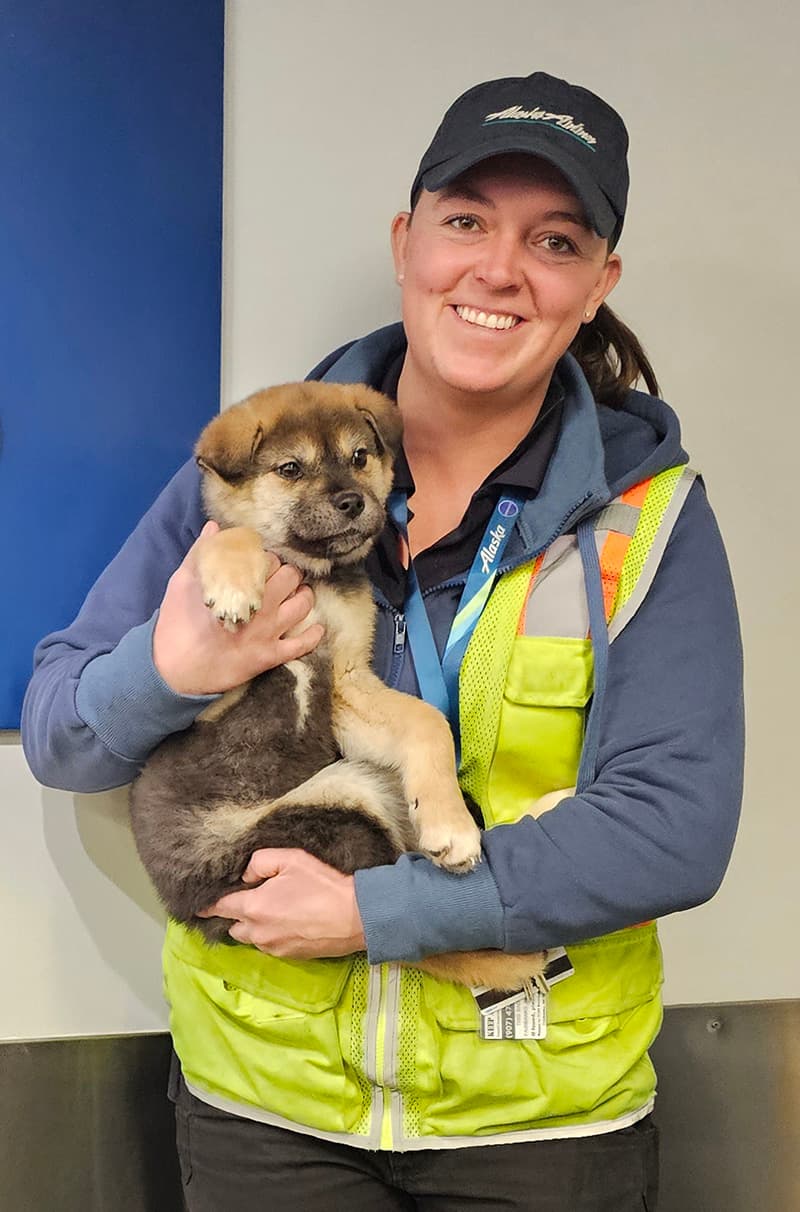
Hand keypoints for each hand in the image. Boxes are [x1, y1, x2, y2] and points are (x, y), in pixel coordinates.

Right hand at [153, 522, 324, 694]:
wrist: (175, 671)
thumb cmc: (176, 625)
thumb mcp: (181, 583)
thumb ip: (200, 553)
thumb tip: (215, 527)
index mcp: (241, 585)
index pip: (268, 560)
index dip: (267, 559)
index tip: (262, 563)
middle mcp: (261, 605)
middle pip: (290, 577)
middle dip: (288, 573)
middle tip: (281, 577)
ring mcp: (268, 632)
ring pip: (303, 605)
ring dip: (304, 596)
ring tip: (299, 594)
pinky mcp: (270, 656)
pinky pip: (303, 644)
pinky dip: (314, 635)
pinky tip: (317, 628)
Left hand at [198, 849, 365, 957]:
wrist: (356, 917)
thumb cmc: (323, 884)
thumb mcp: (291, 859)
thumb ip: (260, 861)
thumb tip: (246, 874)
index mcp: (253, 908)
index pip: (219, 908)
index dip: (207, 905)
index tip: (199, 904)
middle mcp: (258, 933)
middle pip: (232, 926)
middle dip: (234, 915)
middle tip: (246, 899)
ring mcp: (274, 948)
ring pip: (251, 938)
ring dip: (253, 926)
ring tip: (269, 910)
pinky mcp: (290, 956)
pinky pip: (270, 945)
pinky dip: (270, 934)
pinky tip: (286, 921)